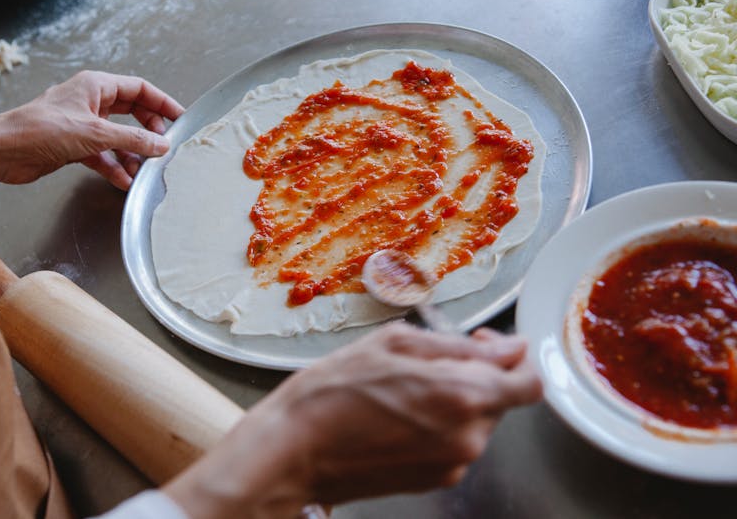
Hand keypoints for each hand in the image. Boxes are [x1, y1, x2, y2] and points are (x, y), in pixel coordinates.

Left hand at [2, 70, 183, 188]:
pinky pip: (104, 156)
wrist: (6, 151)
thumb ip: (134, 140)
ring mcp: (83, 125)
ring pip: (118, 139)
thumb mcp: (97, 134)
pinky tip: (124, 181)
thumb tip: (161, 144)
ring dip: (132, 156)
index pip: (140, 90)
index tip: (180, 119)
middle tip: (163, 147)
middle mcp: (90, 102)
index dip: (162, 103)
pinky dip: (114, 167)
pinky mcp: (74, 146)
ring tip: (144, 170)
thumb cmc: (42, 130)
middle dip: (148, 133)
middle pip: (132, 115)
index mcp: (96, 86)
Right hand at [164, 324, 541, 518]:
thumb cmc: (332, 392)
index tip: (482, 343)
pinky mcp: (435, 480)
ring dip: (455, 399)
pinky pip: (456, 444)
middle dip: (476, 374)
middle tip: (429, 360)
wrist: (293, 451)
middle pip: (502, 399)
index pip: (529, 381)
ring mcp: (452, 463)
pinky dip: (440, 425)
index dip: (512, 357)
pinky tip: (398, 414)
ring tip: (404, 388)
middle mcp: (468, 436)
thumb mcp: (393, 344)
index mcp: (463, 394)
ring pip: (478, 421)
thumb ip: (460, 346)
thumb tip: (510, 347)